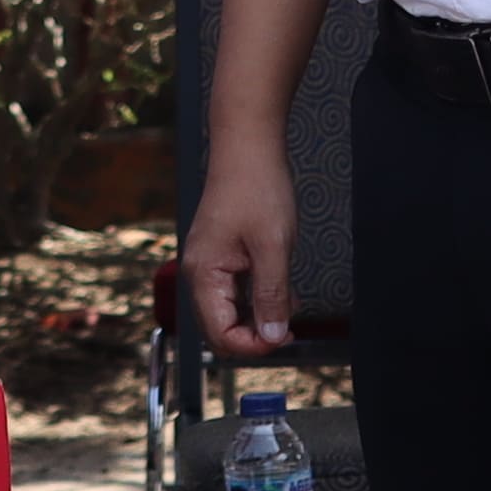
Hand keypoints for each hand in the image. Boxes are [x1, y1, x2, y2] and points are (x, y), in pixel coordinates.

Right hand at [185, 137, 298, 356]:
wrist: (248, 145)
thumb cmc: (256, 186)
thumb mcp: (273, 246)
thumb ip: (271, 295)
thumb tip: (272, 335)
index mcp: (204, 274)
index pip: (220, 334)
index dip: (254, 345)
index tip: (285, 337)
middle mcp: (200, 273)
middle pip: (221, 328)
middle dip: (256, 334)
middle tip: (290, 327)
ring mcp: (209, 263)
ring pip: (231, 311)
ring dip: (260, 316)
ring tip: (290, 305)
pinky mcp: (221, 255)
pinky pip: (236, 291)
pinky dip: (259, 297)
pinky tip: (282, 289)